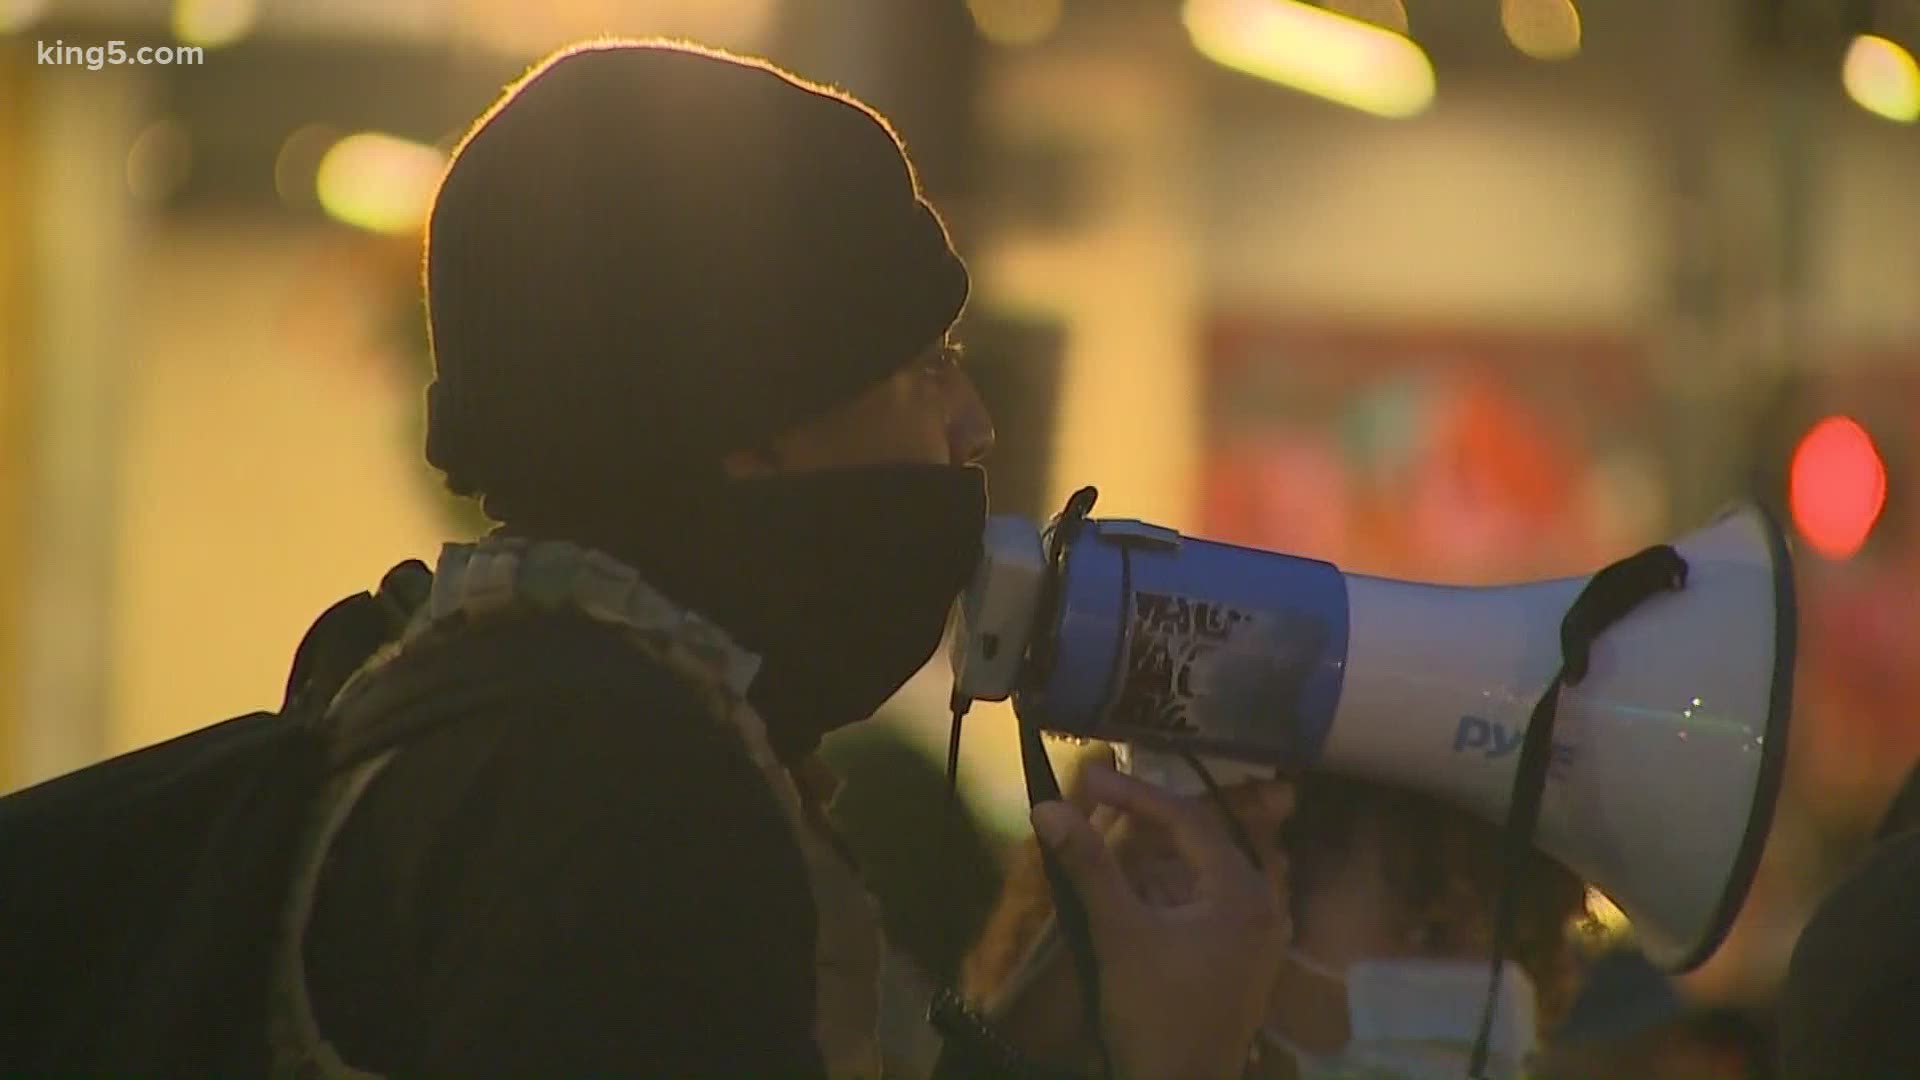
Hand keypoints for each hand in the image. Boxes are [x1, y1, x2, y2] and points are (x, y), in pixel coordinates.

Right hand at [1029, 760, 1294, 1079]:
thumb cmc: (1155, 1013)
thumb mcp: (1118, 933)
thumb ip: (1088, 865)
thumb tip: (1048, 807)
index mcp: (1243, 892)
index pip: (1188, 819)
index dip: (1134, 794)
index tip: (1088, 781)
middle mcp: (1262, 905)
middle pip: (1198, 843)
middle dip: (1144, 824)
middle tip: (1094, 804)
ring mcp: (1257, 937)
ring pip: (1200, 875)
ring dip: (1152, 860)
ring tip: (1105, 846)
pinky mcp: (1243, 962)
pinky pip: (1205, 906)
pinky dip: (1167, 893)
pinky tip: (1132, 895)